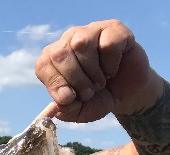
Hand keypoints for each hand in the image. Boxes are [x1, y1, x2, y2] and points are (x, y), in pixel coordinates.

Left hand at [35, 19, 159, 121]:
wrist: (127, 94)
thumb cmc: (97, 98)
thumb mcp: (79, 110)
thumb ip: (66, 108)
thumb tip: (62, 100)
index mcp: (53, 58)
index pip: (43, 64)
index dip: (55, 83)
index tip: (69, 98)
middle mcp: (69, 40)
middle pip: (60, 52)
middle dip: (74, 79)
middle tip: (88, 92)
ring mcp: (91, 31)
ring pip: (82, 44)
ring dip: (93, 72)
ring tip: (100, 82)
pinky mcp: (114, 29)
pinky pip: (108, 44)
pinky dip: (111, 64)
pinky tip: (112, 68)